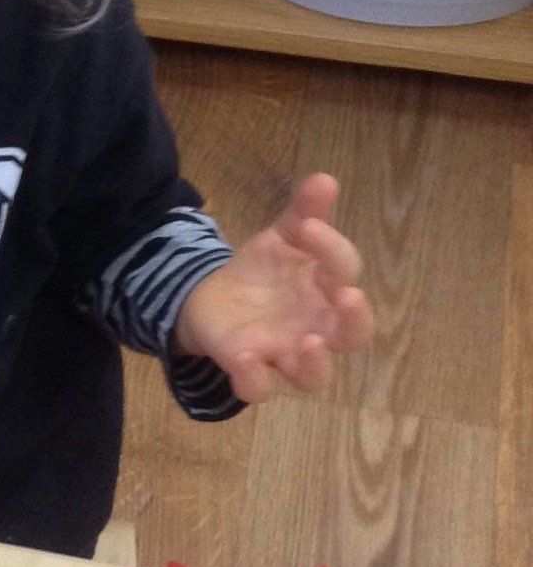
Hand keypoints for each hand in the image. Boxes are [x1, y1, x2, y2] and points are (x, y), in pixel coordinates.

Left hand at [174, 174, 373, 403]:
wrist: (212, 296)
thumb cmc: (264, 272)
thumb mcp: (282, 236)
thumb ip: (304, 213)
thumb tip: (324, 178)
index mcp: (328, 291)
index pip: (344, 273)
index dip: (331, 249)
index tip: (305, 226)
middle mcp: (316, 327)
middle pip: (352, 336)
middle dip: (355, 320)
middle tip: (347, 296)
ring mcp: (283, 353)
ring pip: (313, 376)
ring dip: (314, 363)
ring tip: (306, 341)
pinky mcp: (248, 369)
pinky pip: (258, 388)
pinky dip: (254, 378)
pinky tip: (245, 358)